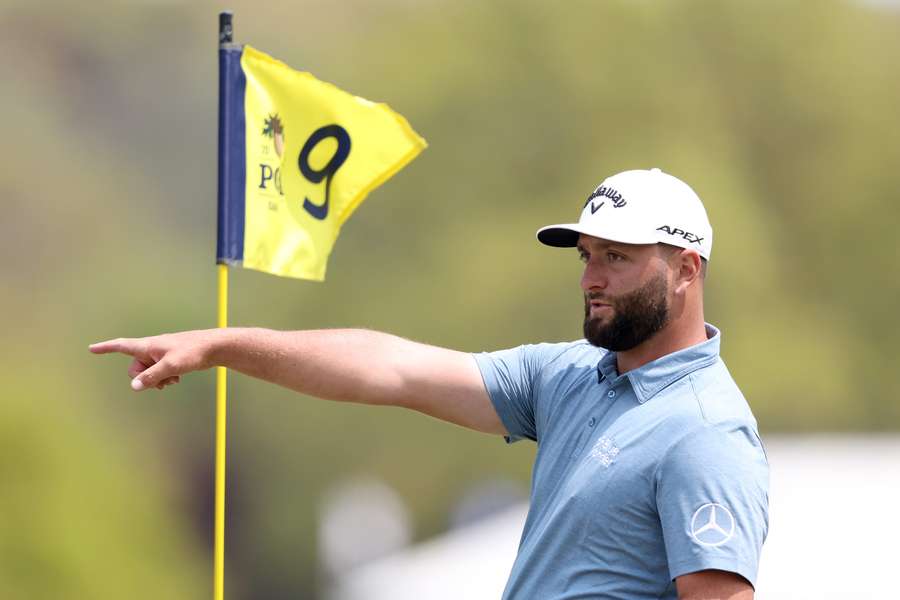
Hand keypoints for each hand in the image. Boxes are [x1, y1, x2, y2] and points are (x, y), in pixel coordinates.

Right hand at [89, 330, 219, 390]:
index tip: (91, 348)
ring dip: (156, 380)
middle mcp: (151, 349)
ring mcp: (160, 355)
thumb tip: (134, 386)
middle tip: (161, 381)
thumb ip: (152, 377)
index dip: (106, 348)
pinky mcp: (169, 360)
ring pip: (148, 373)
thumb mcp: (171, 366)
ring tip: (172, 380)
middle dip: (144, 378)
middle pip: (135, 368)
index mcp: (148, 345)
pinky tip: (176, 379)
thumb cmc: (192, 352)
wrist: (213, 348)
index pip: (122, 346)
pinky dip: (164, 378)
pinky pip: (158, 373)